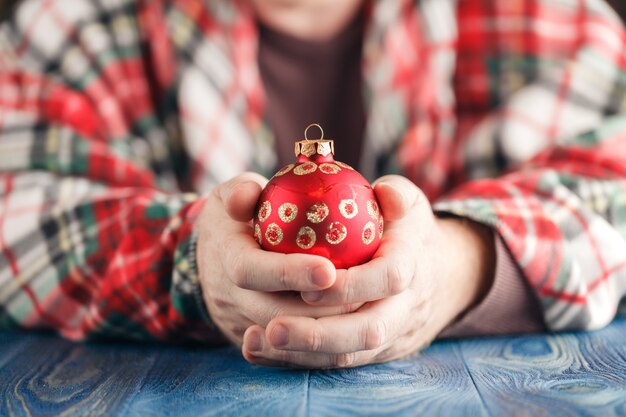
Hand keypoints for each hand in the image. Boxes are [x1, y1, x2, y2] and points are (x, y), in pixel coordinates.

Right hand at [196, 172, 354, 345]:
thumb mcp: (231, 194)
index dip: (287, 272)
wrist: (211, 256)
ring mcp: (240, 320)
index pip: (250, 270)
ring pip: (283, 336)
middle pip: (272, 313)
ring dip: (324, 329)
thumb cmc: (233, 217)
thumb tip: (250, 194)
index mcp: (224, 255)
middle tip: (362, 297)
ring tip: (364, 312)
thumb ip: (242, 190)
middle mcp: (229, 294)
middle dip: (317, 311)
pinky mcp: (255, 335)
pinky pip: (287, 349)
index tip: (328, 268)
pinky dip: (318, 344)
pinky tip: (352, 329)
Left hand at [241, 175, 494, 367]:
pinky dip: (297, 360)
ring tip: (256, 340)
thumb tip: (384, 192)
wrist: (438, 277)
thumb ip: (396, 193)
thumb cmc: (407, 231)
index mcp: (411, 265)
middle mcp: (404, 308)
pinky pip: (336, 364)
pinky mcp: (372, 352)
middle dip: (319, 334)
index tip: (311, 286)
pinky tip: (258, 349)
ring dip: (302, 353)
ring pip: (349, 355)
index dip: (352, 285)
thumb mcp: (409, 204)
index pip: (389, 279)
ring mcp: (390, 335)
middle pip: (368, 331)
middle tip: (273, 327)